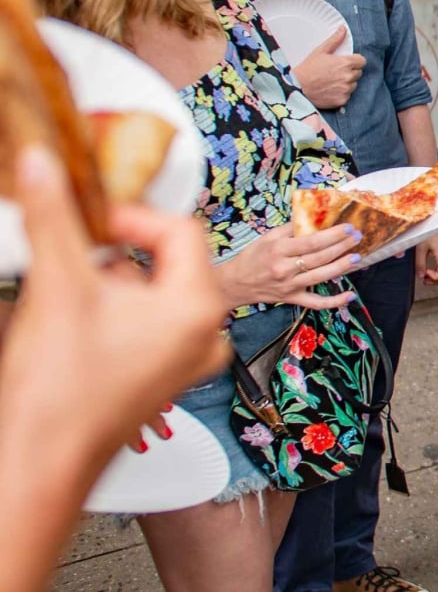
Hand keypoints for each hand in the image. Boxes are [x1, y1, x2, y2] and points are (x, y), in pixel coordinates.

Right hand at [0, 146, 229, 478]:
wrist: (40, 465)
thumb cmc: (60, 393)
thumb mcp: (57, 286)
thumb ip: (53, 217)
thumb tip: (44, 165)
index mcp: (199, 306)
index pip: (179, 230)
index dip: (130, 216)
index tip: (90, 216)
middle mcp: (205, 334)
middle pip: (167, 261)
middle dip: (117, 251)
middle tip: (75, 249)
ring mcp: (186, 360)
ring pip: (154, 294)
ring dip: (112, 282)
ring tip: (68, 292)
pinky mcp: (162, 379)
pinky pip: (148, 326)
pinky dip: (115, 313)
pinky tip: (75, 323)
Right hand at [216, 224, 361, 308]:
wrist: (234, 284)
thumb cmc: (252, 257)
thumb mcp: (268, 237)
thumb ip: (291, 228)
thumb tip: (314, 218)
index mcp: (279, 250)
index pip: (311, 242)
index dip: (332, 235)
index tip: (348, 227)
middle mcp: (285, 268)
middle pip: (319, 258)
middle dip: (341, 246)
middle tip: (358, 237)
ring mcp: (290, 286)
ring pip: (321, 277)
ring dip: (341, 267)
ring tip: (357, 257)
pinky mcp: (292, 298)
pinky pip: (315, 303)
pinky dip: (334, 302)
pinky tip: (349, 296)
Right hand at [292, 27, 365, 108]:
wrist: (297, 87)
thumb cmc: (308, 69)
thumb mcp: (320, 51)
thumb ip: (335, 40)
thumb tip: (343, 29)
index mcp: (345, 63)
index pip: (362, 61)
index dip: (355, 61)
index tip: (347, 62)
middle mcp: (348, 77)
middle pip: (358, 73)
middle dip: (350, 71)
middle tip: (336, 72)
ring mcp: (346, 89)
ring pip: (353, 85)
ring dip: (347, 83)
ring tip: (332, 81)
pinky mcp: (342, 100)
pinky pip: (347, 96)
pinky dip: (341, 93)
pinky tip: (330, 90)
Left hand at [415, 230, 437, 284]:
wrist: (434, 219)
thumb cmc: (428, 230)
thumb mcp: (420, 248)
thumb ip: (420, 263)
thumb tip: (420, 275)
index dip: (433, 278)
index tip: (424, 274)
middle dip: (435, 280)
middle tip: (424, 280)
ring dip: (437, 276)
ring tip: (426, 274)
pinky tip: (431, 268)